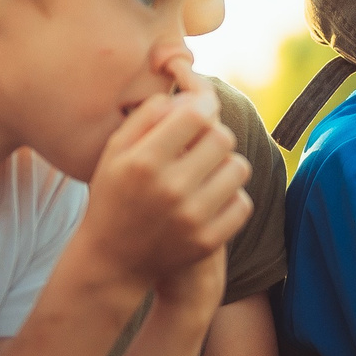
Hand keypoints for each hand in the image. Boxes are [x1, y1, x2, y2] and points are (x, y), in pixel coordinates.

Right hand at [74, 60, 251, 295]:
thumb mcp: (115, 152)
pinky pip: (242, 202)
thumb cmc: (113, 195)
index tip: (200, 110)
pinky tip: (210, 197)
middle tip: (201, 143)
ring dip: (226, 163)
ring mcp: (192, 218)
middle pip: (223, 138)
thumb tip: (188, 97)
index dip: (203, 106)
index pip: (196, 115)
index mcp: (144, 162)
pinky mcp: (208, 241)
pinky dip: (230, 196)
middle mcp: (170, 189)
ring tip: (206, 170)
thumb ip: (148, 117)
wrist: (113, 259)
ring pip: (239, 168)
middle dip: (214, 134)